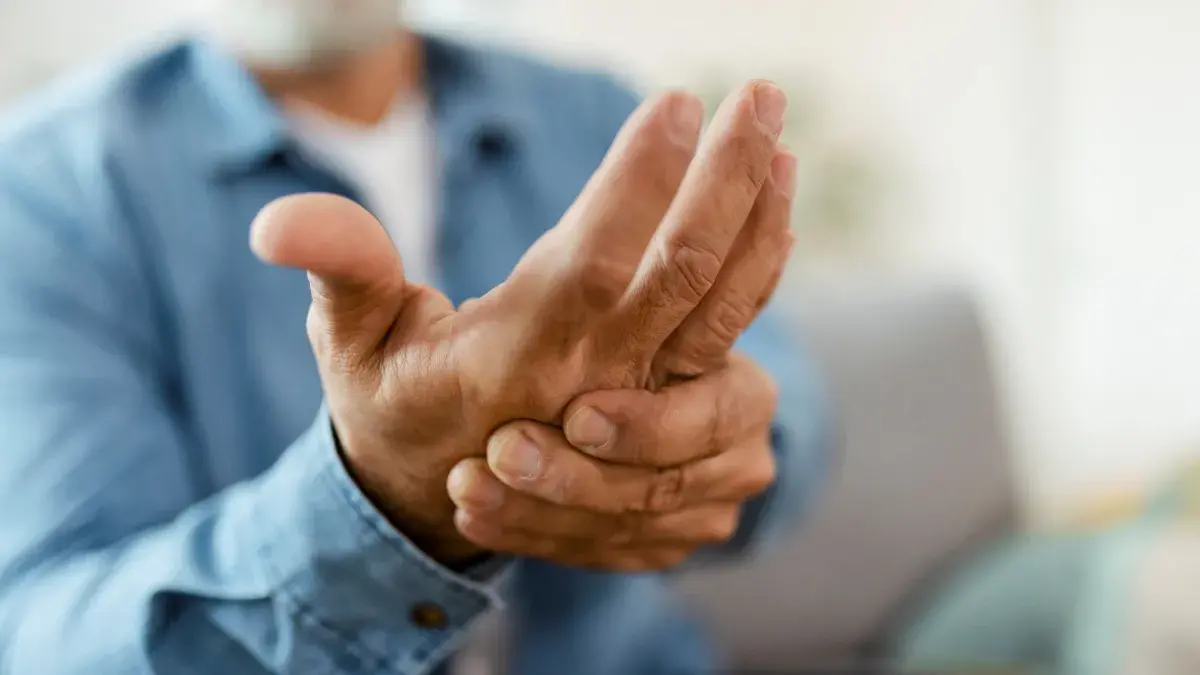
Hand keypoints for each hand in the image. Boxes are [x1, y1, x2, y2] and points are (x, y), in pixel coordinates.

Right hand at [251, 81, 792, 562]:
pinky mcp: (669, 415)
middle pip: (687, 274)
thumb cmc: (392, 407)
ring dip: (761, 222)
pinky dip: (762, 277)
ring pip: (727, 311)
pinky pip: (735, 345)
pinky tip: (774, 221)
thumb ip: (339, 269)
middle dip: (729, 175)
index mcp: (518, 355)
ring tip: (779, 146)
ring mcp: (643, 402)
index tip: (675, 100)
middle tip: (761, 93)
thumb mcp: (351, 342)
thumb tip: (275, 222)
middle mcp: (596, 380)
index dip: (640, 177)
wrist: (437, 505)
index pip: (597, 257)